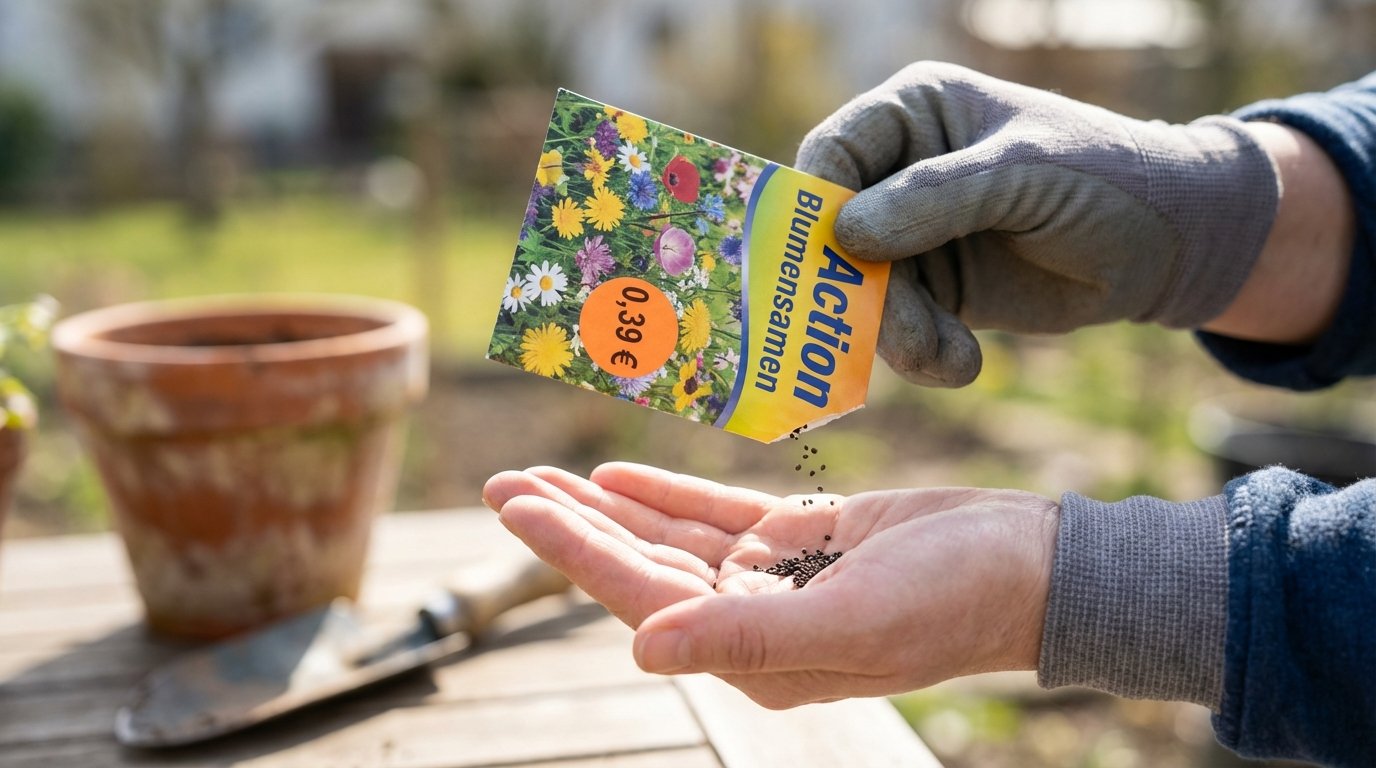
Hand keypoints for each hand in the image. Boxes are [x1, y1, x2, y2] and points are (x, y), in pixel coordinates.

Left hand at [483, 462, 1058, 708]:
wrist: (1036, 566)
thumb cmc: (958, 600)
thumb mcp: (852, 621)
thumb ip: (745, 636)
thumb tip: (641, 647)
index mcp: (755, 655)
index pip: (642, 597)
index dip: (572, 551)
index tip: (514, 505)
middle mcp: (753, 622)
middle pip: (640, 568)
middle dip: (568, 527)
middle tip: (501, 484)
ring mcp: (776, 580)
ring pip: (669, 540)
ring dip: (605, 508)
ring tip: (540, 476)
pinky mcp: (802, 541)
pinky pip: (718, 516)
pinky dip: (667, 497)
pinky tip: (617, 475)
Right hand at [796, 61, 1278, 386]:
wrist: (1169, 249)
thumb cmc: (1105, 178)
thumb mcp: (1022, 174)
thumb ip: (935, 198)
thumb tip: (846, 235)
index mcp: (916, 113)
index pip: (835, 151)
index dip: (817, 204)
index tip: (831, 257)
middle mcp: (901, 172)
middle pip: (835, 234)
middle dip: (859, 290)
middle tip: (895, 333)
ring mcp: (912, 235)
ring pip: (860, 291)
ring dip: (896, 333)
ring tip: (949, 358)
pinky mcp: (933, 290)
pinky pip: (896, 327)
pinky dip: (919, 352)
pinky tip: (962, 362)